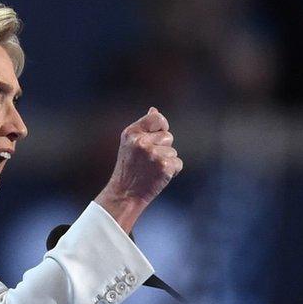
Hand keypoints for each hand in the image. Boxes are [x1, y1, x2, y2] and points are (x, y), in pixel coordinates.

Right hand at [95, 107, 181, 232]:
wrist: (125, 194)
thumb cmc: (128, 169)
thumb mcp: (130, 144)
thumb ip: (143, 127)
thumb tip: (154, 109)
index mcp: (131, 133)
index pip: (156, 118)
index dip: (161, 126)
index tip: (157, 136)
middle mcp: (141, 142)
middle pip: (168, 136)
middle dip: (163, 148)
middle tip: (148, 161)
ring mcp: (153, 155)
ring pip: (173, 151)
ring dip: (166, 161)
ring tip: (151, 170)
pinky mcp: (164, 167)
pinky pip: (178, 163)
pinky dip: (172, 171)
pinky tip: (158, 177)